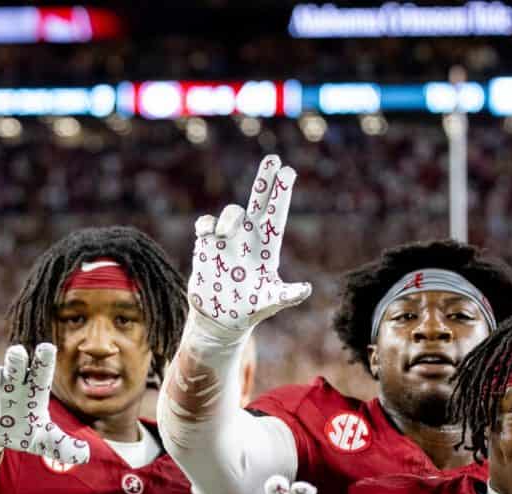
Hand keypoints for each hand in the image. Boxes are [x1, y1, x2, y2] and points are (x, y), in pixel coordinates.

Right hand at [0, 343, 88, 464]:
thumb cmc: (21, 431)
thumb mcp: (42, 441)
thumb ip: (61, 446)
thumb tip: (85, 455)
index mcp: (33, 388)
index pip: (42, 371)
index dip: (44, 359)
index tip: (47, 348)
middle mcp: (12, 378)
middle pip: (15, 360)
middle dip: (16, 357)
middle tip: (16, 354)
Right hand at [189, 155, 310, 330]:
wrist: (220, 318)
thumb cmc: (249, 309)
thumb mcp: (270, 302)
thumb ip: (287, 295)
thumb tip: (306, 289)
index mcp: (267, 246)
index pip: (276, 213)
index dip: (281, 192)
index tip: (288, 170)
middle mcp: (249, 237)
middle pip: (258, 200)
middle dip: (265, 178)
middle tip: (273, 158)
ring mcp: (228, 238)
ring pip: (231, 212)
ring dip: (229, 218)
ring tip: (223, 235)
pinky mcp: (207, 245)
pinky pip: (205, 224)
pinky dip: (206, 225)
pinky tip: (207, 235)